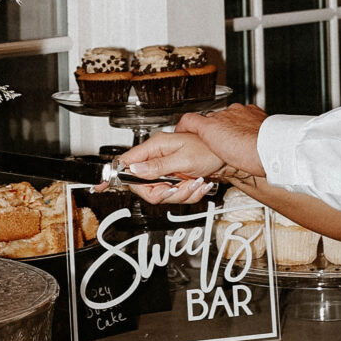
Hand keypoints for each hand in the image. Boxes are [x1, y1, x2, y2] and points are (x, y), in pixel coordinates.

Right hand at [127, 104, 267, 204]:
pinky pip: (175, 194)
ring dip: (181, 193)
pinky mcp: (177, 177)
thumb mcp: (182, 160)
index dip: (119, 176)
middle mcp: (159, 156)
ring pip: (162, 192)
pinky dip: (189, 193)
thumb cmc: (211, 150)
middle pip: (144, 185)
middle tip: (177, 188)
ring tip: (194, 183)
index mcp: (156, 146)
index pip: (127, 163)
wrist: (230, 155)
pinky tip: (198, 184)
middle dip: (163, 192)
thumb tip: (134, 170)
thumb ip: (157, 167)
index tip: (109, 187)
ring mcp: (168, 168)